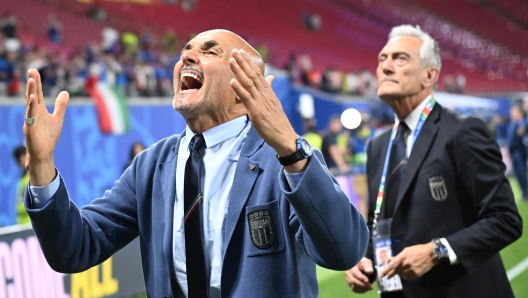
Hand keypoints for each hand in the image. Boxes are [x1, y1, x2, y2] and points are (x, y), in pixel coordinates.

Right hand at [23, 69, 68, 185]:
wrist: (44, 152)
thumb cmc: (48, 136)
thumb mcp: (58, 118)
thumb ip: (60, 106)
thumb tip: (65, 92)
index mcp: (39, 110)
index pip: (38, 93)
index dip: (37, 83)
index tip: (34, 71)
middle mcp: (33, 113)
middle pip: (32, 95)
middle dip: (32, 83)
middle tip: (31, 70)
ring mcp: (30, 120)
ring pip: (30, 104)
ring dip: (31, 92)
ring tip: (32, 80)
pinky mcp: (30, 129)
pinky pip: (30, 116)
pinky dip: (31, 107)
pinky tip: (32, 98)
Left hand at [228, 49, 297, 155]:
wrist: (284, 136)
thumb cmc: (278, 121)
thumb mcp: (274, 102)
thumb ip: (269, 89)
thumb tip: (270, 77)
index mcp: (268, 92)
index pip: (257, 73)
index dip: (248, 62)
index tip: (240, 53)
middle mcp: (265, 94)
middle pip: (253, 74)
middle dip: (243, 62)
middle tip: (234, 51)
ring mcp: (261, 102)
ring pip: (249, 83)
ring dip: (239, 71)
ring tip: (231, 60)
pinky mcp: (256, 112)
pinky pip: (247, 98)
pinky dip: (239, 89)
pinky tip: (232, 81)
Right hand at [345, 258, 373, 292]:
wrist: (358, 265)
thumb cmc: (362, 263)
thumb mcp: (366, 262)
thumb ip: (368, 266)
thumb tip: (369, 271)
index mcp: (350, 266)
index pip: (354, 273)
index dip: (361, 277)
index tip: (367, 280)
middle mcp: (347, 273)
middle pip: (353, 281)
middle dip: (362, 284)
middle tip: (370, 286)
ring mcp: (347, 279)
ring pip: (353, 286)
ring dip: (362, 288)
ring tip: (369, 287)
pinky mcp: (349, 283)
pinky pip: (353, 289)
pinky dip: (359, 290)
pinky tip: (365, 289)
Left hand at [379, 242, 435, 280]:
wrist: (431, 254)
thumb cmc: (418, 250)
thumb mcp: (406, 250)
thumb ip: (397, 256)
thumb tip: (390, 259)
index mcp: (402, 257)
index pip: (391, 265)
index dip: (385, 270)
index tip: (381, 275)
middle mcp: (405, 264)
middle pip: (395, 272)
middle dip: (390, 274)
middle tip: (387, 276)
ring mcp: (411, 270)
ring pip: (402, 275)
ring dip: (400, 273)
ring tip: (403, 270)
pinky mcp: (416, 274)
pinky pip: (408, 278)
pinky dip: (406, 276)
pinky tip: (408, 272)